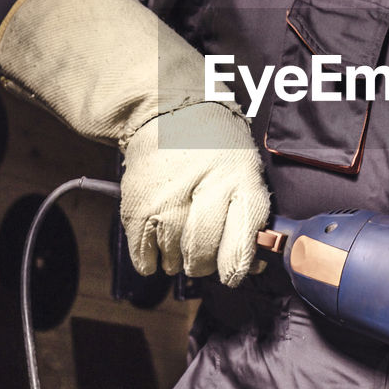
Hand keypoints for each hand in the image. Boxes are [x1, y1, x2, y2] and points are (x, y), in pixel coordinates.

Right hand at [120, 102, 270, 286]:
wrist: (167, 114)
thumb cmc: (216, 149)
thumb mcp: (245, 171)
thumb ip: (250, 218)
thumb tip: (251, 268)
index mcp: (240, 178)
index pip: (243, 236)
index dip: (237, 264)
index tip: (232, 274)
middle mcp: (205, 186)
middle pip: (203, 250)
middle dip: (202, 264)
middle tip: (200, 258)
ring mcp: (168, 196)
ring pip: (173, 255)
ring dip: (176, 260)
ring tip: (179, 242)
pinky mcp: (137, 204)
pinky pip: (143, 253)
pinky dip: (150, 260)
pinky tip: (158, 246)